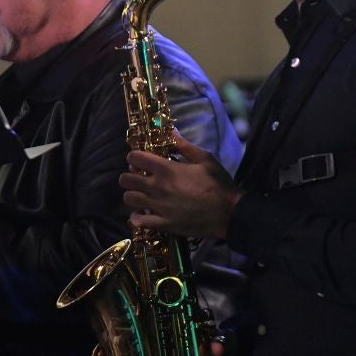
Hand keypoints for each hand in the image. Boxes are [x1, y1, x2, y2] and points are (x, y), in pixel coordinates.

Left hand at [119, 130, 240, 238]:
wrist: (229, 213)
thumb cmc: (219, 184)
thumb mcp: (205, 159)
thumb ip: (184, 146)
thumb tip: (171, 131)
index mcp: (167, 169)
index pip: (135, 158)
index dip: (134, 157)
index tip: (141, 160)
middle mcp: (158, 187)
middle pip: (126, 179)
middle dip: (129, 176)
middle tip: (139, 177)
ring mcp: (159, 207)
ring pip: (129, 199)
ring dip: (132, 194)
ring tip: (142, 194)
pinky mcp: (163, 224)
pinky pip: (139, 222)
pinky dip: (136, 218)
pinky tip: (143, 214)